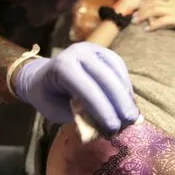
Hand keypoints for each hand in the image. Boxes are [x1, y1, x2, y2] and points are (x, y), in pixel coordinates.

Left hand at [12, 42, 138, 130]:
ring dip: (126, 94)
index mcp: (61, 66)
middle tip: (129, 121)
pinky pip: (119, 67)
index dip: (101, 107)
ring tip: (133, 115)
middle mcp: (78, 52)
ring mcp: (92, 49)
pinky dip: (126, 86)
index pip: (85, 87)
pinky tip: (130, 102)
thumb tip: (103, 126)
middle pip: (104, 77)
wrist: (42, 76)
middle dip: (119, 101)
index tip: (113, 126)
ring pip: (115, 71)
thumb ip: (77, 115)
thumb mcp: (56, 110)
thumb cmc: (48, 97)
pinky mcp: (103, 52)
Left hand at [136, 0, 174, 36]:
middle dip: (141, 8)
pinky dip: (153, 25)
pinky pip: (162, 20)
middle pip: (153, 0)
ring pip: (155, 9)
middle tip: (133, 17)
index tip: (138, 8)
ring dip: (143, 15)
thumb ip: (172, 12)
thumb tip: (158, 18)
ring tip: (136, 22)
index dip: (146, 0)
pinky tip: (147, 29)